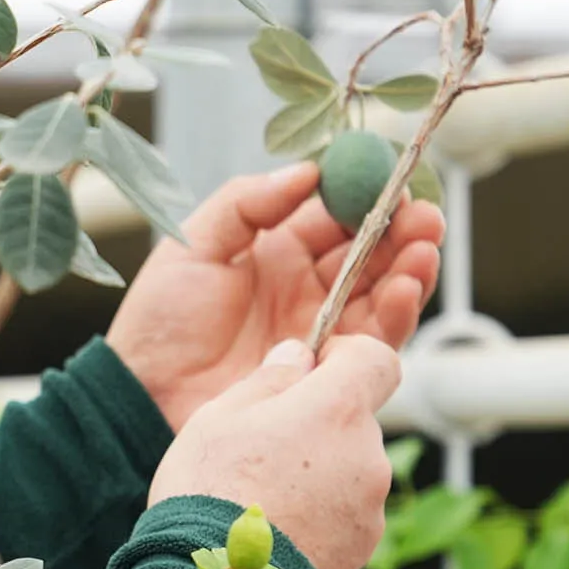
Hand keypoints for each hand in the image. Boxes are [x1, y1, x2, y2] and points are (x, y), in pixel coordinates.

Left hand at [108, 163, 442, 433]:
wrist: (143, 397)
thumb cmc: (158, 321)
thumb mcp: (192, 246)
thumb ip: (247, 203)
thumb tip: (309, 171)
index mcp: (278, 252)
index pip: (337, 218)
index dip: (367, 199)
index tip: (391, 183)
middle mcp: (309, 289)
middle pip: (373, 255)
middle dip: (404, 232)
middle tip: (424, 216)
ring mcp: (322, 332)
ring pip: (384, 295)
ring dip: (411, 269)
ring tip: (424, 248)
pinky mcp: (328, 374)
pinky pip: (375, 341)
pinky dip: (397, 313)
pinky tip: (404, 288)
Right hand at [149, 336, 399, 568]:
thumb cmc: (210, 495)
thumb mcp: (219, 418)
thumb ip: (268, 379)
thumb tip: (297, 358)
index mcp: (337, 410)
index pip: (377, 358)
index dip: (347, 357)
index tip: (313, 369)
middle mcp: (368, 455)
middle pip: (355, 421)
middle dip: (318, 425)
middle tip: (261, 449)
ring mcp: (370, 508)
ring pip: (348, 470)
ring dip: (316, 474)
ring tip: (260, 500)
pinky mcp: (361, 550)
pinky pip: (343, 516)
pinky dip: (317, 517)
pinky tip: (274, 533)